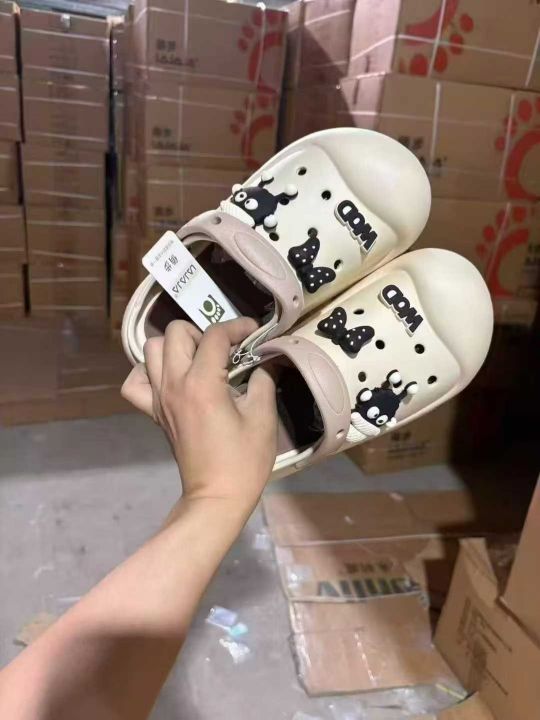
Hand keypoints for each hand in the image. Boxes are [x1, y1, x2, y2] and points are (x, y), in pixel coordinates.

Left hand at [121, 318, 277, 515]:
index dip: (238, 327)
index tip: (254, 333)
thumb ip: (264, 380)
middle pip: (175, 332)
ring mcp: (159, 398)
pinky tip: (170, 378)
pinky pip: (136, 382)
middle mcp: (174, 384)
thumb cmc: (244, 460)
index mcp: (202, 383)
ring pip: (151, 349)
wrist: (217, 497)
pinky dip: (148, 372)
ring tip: (199, 360)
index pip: (215, 336)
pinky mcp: (154, 412)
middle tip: (224, 351)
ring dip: (176, 346)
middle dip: (203, 333)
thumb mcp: (263, 417)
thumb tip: (267, 360)